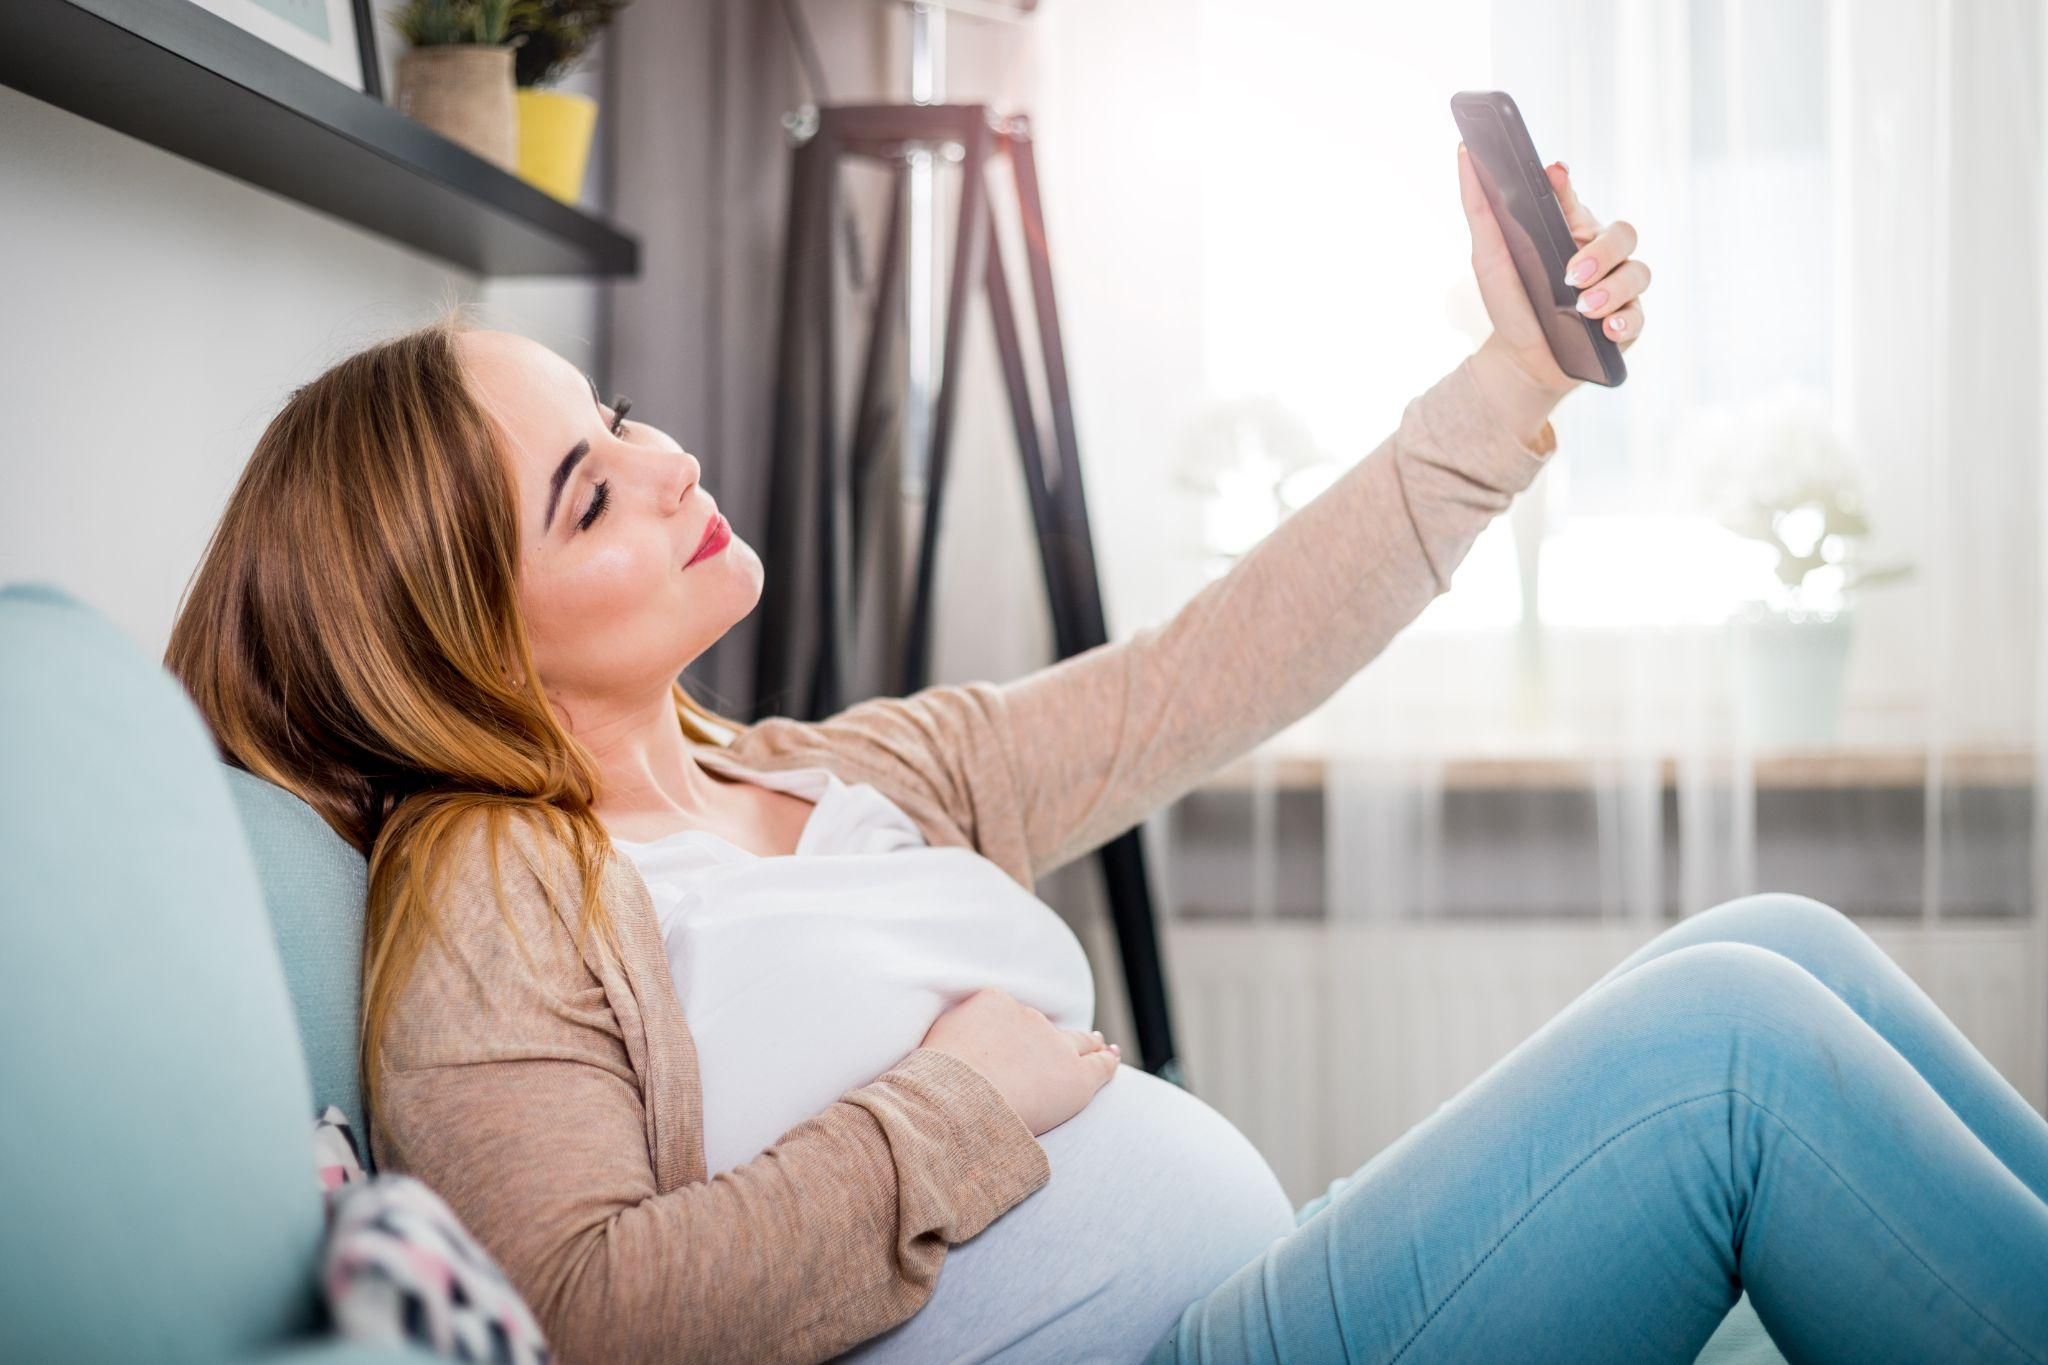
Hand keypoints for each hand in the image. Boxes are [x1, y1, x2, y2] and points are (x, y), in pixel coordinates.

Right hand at [918, 987, 1121, 1135]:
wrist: (957, 1101)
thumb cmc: (935, 1080)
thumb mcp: (934, 1040)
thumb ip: (952, 1033)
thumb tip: (954, 1038)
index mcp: (993, 1003)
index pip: (1012, 1015)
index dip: (1017, 1031)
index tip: (1018, 1041)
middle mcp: (1027, 1017)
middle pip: (1046, 1026)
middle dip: (1055, 1034)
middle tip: (1067, 1036)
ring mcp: (1054, 1045)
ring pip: (1078, 1042)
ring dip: (1089, 1044)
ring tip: (1101, 1044)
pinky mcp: (1076, 1077)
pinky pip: (1100, 1065)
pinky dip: (1108, 1060)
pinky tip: (1113, 1058)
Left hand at [1455, 144, 1650, 422]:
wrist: (1520, 362)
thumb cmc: (1510, 303)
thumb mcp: (1488, 257)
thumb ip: (1480, 209)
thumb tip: (1464, 155)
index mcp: (1569, 231)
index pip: (1575, 200)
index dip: (1567, 186)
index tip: (1552, 175)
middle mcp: (1600, 254)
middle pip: (1623, 233)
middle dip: (1602, 251)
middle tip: (1572, 274)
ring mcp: (1617, 287)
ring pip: (1637, 272)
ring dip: (1611, 290)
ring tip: (1582, 308)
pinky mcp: (1626, 322)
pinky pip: (1638, 316)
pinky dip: (1623, 322)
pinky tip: (1605, 330)